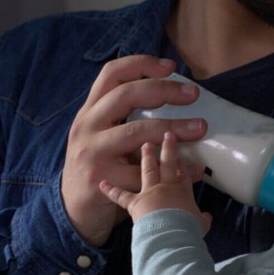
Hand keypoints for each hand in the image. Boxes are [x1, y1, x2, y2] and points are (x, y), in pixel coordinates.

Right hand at [61, 55, 206, 245]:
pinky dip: (173, 172)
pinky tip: (193, 171)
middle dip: (164, 90)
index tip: (169, 66)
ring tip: (200, 128)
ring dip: (172, 128)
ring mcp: (92, 152)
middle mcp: (87, 126)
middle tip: (192, 94)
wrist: (73, 209)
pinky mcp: (101, 179)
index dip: (141, 64)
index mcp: (90, 111)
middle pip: (126, 95)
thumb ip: (125, 119)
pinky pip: (143, 172)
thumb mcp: (101, 135)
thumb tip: (176, 100)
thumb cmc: (99, 167)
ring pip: (136, 131)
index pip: (111, 74)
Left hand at [100, 131, 210, 234]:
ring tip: (145, 145)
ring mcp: (149, 192)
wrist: (170, 236)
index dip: (182, 160)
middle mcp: (166, 186)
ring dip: (145, 157)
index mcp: (183, 190)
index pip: (183, 171)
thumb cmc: (187, 230)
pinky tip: (103, 183)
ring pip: (147, 170)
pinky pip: (121, 196)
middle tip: (167, 134)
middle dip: (167, 147)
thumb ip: (202, 219)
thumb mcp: (200, 225)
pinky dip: (111, 191)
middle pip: (167, 162)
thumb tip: (206, 218)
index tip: (181, 151)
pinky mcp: (134, 203)